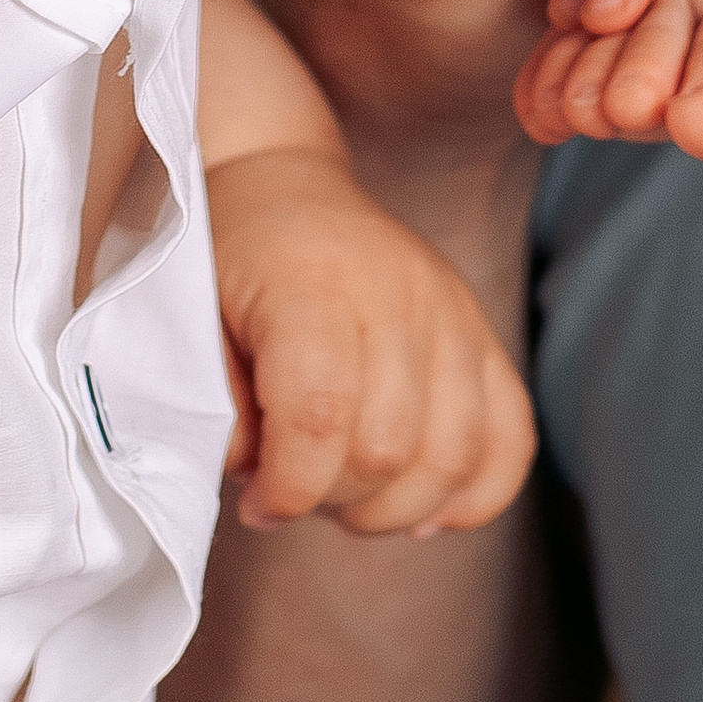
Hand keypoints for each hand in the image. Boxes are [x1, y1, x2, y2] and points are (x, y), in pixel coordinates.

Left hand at [208, 144, 536, 534]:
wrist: (286, 191)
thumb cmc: (230, 259)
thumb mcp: (190, 320)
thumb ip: (216, 407)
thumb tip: (261, 484)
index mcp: (312, 282)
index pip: (320, 415)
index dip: (288, 487)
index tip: (258, 501)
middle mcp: (398, 293)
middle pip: (389, 447)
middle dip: (334, 500)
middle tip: (296, 489)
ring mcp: (453, 313)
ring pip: (453, 455)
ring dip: (395, 508)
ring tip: (347, 496)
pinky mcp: (485, 335)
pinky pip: (512, 438)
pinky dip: (476, 494)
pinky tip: (425, 510)